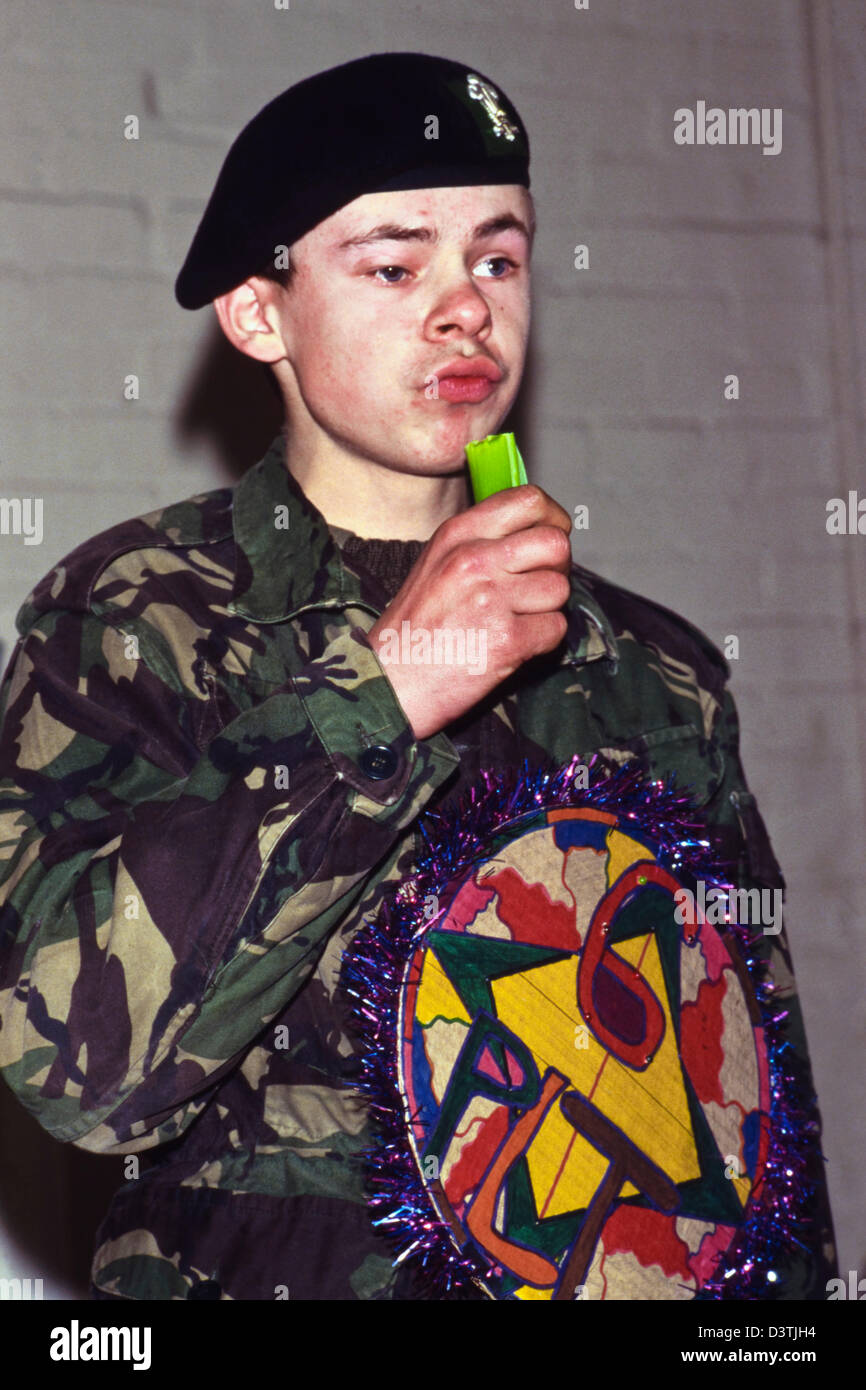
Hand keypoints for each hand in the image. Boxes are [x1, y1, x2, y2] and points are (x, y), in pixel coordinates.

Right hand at [368, 484, 571, 738]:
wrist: (388, 685)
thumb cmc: (412, 631)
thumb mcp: (435, 565)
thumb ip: (480, 543)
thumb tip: (534, 533)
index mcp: (457, 534)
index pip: (528, 500)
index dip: (552, 519)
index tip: (552, 536)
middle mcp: (474, 559)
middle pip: (555, 543)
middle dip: (556, 568)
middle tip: (537, 588)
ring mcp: (491, 599)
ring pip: (559, 589)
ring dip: (546, 609)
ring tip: (515, 622)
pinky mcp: (507, 640)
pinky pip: (556, 629)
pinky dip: (541, 642)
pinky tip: (511, 647)